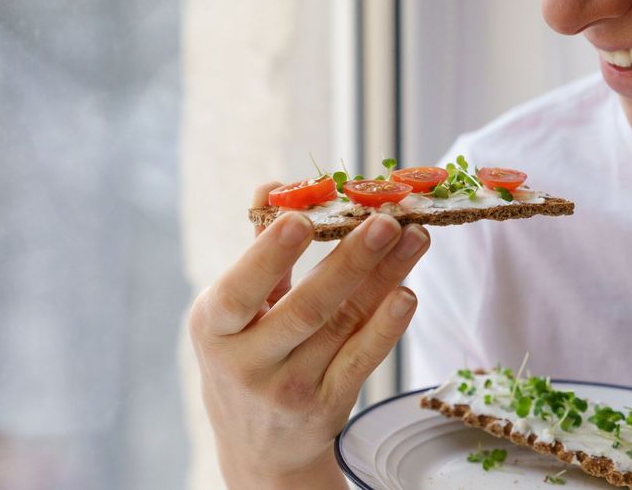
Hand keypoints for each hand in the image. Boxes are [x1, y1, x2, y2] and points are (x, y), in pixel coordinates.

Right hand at [188, 182, 430, 488]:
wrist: (258, 445)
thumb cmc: (244, 354)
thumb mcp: (232, 311)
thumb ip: (258, 250)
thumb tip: (275, 187)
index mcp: (216, 327)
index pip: (241, 291)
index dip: (270, 255)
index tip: (302, 218)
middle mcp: (249, 363)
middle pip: (307, 308)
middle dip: (350, 261)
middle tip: (386, 220)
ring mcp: (291, 388)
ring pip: (345, 325)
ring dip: (385, 278)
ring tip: (415, 237)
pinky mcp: (328, 405)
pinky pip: (362, 359)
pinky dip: (386, 327)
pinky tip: (407, 292)